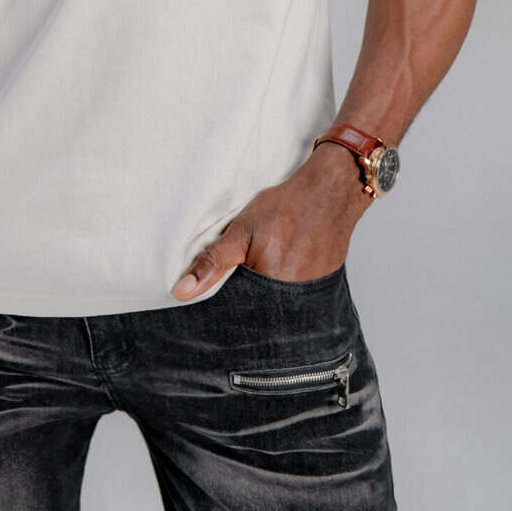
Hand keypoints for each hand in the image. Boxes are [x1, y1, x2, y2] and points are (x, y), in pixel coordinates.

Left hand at [171, 141, 371, 299]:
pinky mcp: (320, 290)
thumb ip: (212, 263)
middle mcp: (292, 302)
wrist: (330, 193)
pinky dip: (282, 291)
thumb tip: (181, 292)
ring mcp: (309, 298)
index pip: (236, 317)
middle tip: (245, 273)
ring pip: (276, 308)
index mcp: (268, 291)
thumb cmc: (286, 209)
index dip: (224, 307)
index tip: (213, 300)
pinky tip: (280, 269)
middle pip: (257, 315)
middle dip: (244, 304)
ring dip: (265, 297)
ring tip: (265, 269)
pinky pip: (294, 300)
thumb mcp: (241, 230)